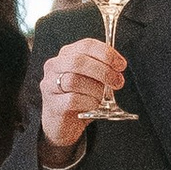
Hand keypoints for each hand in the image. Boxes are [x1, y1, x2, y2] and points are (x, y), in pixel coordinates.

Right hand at [40, 37, 122, 154]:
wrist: (62, 124)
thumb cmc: (79, 98)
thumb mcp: (91, 79)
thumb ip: (102, 69)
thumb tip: (118, 66)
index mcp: (66, 55)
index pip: (87, 45)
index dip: (106, 53)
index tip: (121, 65)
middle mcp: (54, 66)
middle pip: (79, 61)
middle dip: (103, 71)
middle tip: (117, 82)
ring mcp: (50, 85)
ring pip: (74, 80)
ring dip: (96, 89)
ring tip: (103, 98)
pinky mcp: (52, 104)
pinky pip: (72, 99)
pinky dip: (89, 102)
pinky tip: (94, 105)